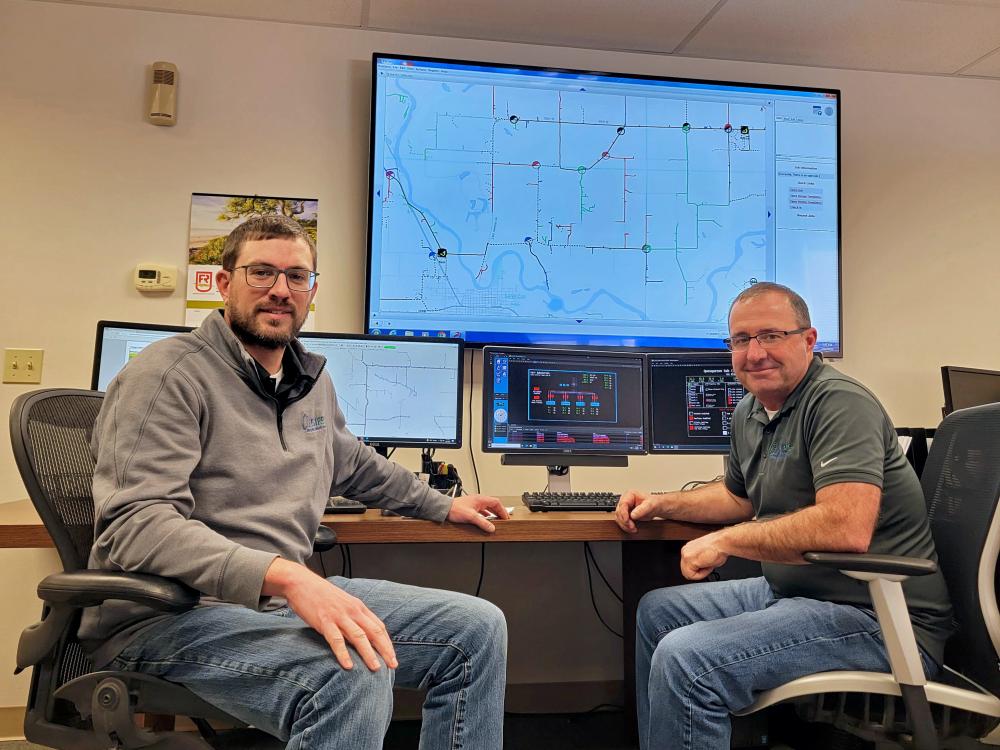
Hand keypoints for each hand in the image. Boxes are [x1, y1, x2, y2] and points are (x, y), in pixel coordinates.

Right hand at [263, 558, 395, 671]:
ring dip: (369, 654)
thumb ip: (353, 616)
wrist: (301, 583)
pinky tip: (349, 665)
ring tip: (376, 668)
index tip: (392, 656)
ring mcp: (339, 616)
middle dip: (385, 650)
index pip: (379, 627)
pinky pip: (336, 640)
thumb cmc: (322, 595)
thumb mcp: (343, 603)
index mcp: (358, 607)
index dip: (387, 643)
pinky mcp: (324, 621)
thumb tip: (362, 634)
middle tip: (393, 665)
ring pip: (359, 637)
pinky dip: (343, 653)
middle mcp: (353, 611)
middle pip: (374, 632)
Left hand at [447, 494, 508, 532]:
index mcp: (480, 499)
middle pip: (493, 504)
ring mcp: (474, 504)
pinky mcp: (470, 508)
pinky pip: (482, 511)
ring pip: (487, 507)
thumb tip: (492, 528)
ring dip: (493, 513)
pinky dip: (486, 515)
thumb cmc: (455, 509)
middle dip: (499, 512)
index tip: (505, 517)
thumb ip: (482, 522)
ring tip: (496, 520)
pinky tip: (485, 520)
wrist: (445, 509)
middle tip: (503, 519)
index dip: (503, 510)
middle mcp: (478, 500)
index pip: (496, 502)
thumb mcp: (471, 516)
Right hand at [615, 489, 662, 532]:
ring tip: (633, 528)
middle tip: (632, 526)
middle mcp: (626, 500)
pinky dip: (626, 526)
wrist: (658, 507)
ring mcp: (625, 508)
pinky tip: (632, 528)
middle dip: (624, 521)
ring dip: (625, 525)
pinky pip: (622, 521)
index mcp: (630, 494)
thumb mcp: (650, 505)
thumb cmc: (655, 503)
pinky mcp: (626, 514)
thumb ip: (642, 510)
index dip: (623, 513)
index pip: (622, 504)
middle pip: (619, 512)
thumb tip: (632, 515)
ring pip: (619, 518)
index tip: (627, 520)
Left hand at [680, 532, 728, 580]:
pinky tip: (708, 566)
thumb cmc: (718, 547)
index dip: (699, 569)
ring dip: (700, 573)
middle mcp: (685, 551)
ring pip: (688, 574)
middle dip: (698, 571)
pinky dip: (702, 574)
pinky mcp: (688, 560)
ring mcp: (685, 555)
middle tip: (708, 566)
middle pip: (686, 570)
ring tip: (708, 564)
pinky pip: (692, 575)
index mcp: (688, 549)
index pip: (688, 566)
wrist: (722, 543)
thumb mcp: (705, 555)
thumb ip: (698, 561)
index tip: (706, 566)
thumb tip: (700, 568)